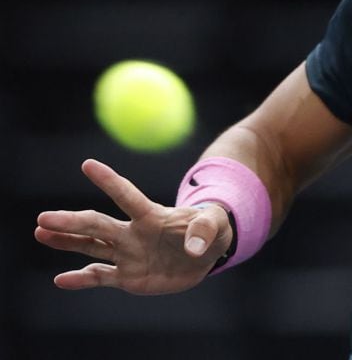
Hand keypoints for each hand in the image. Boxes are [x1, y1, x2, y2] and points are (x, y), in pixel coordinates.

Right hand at [34, 158, 232, 294]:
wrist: (206, 255)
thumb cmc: (210, 230)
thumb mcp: (216, 225)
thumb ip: (205, 230)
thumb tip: (193, 248)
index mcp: (152, 215)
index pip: (127, 195)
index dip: (110, 181)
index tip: (88, 164)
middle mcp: (133, 232)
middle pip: (98, 224)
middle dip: (72, 221)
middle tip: (43, 218)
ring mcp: (127, 254)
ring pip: (91, 246)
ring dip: (67, 241)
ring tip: (41, 233)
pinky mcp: (128, 276)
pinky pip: (101, 277)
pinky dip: (81, 280)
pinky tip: (61, 280)